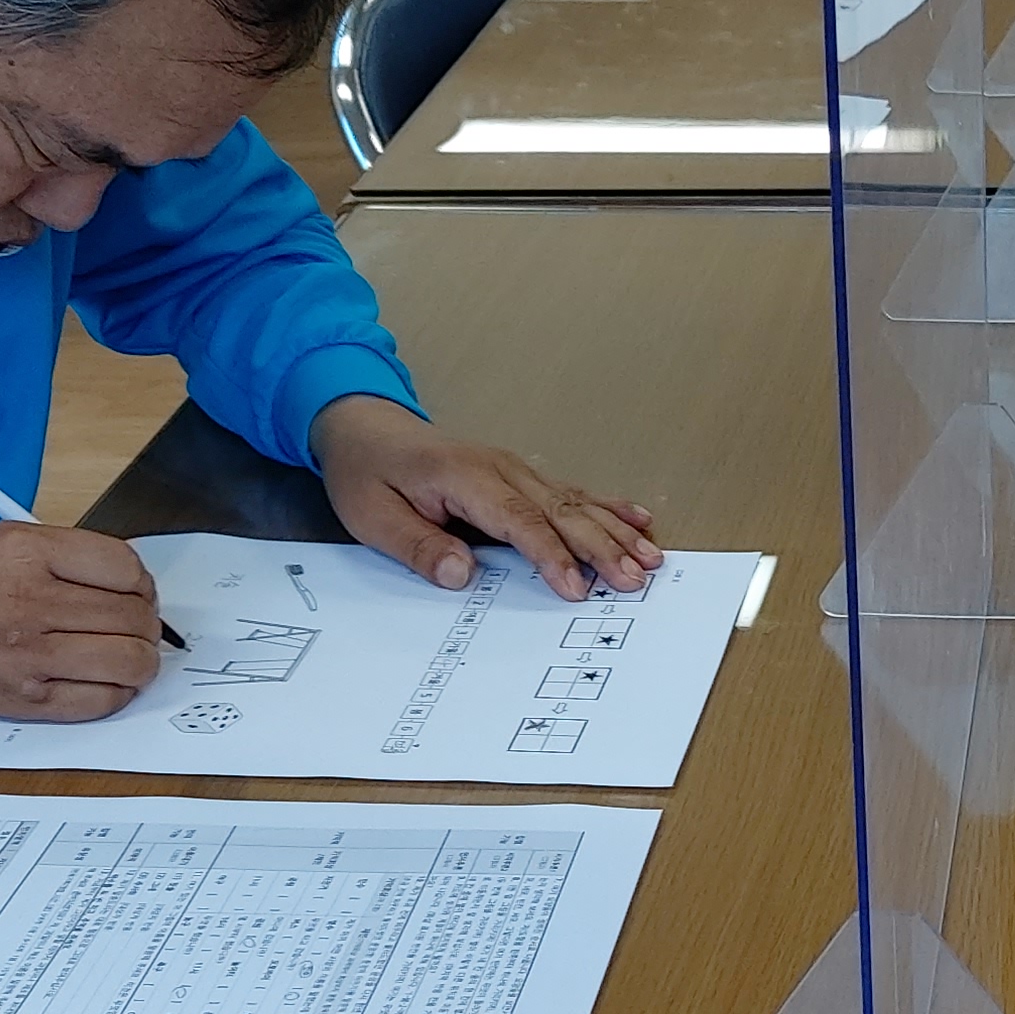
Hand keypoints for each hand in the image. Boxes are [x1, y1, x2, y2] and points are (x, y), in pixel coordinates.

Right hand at [0, 521, 163, 719]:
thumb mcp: (2, 538)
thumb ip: (66, 555)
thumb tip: (131, 583)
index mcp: (24, 551)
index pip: (124, 567)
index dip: (141, 582)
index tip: (136, 590)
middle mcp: (27, 602)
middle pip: (133, 616)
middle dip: (146, 622)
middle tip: (134, 624)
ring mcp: (27, 656)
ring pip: (129, 661)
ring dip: (140, 659)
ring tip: (126, 653)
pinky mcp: (24, 699)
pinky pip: (101, 700)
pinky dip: (117, 690)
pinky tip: (105, 678)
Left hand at [316, 394, 662, 601]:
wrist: (364, 427)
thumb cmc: (369, 472)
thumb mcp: (372, 516)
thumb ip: (418, 546)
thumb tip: (460, 574)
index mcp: (465, 478)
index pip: (518, 521)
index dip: (550, 555)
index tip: (576, 586)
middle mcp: (499, 469)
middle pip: (561, 511)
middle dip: (601, 547)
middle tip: (633, 579)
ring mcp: (514, 469)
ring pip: (575, 502)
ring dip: (614, 531)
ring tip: (650, 558)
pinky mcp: (519, 475)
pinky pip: (570, 491)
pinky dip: (607, 506)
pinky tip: (637, 519)